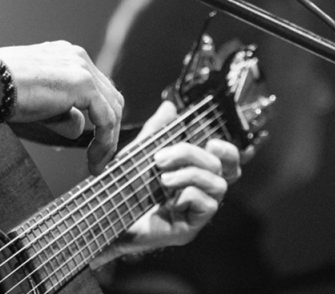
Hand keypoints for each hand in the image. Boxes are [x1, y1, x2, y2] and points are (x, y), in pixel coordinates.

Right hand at [0, 41, 123, 173]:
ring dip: (107, 140)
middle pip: (109, 97)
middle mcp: (76, 56)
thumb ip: (61, 111)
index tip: (92, 144)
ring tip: (95, 164)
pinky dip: (105, 141)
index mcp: (64, 54)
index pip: (95, 87)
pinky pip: (106, 118)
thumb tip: (79, 127)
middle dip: (107, 130)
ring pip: (112, 108)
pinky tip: (94, 159)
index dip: (98, 117)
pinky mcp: (82, 83)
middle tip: (97, 158)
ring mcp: (81, 67)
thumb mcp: (37, 103)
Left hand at [93, 100, 239, 265]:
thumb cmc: (125, 186)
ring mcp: (196, 213)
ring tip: (162, 178)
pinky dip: (187, 194)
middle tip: (159, 158)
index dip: (228, 150)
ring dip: (189, 174)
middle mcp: (201, 193)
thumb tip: (170, 106)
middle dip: (191, 154)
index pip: (228, 161)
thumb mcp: (140, 152)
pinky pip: (207, 205)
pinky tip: (166, 199)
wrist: (105, 215)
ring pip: (218, 185)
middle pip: (222, 167)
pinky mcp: (189, 229)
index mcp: (193, 174)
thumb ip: (157, 131)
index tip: (211, 141)